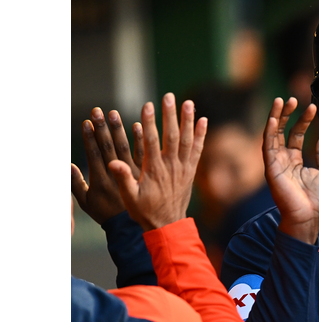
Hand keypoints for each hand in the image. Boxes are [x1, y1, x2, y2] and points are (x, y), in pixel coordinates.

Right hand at [71, 107, 144, 223]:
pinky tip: (138, 125)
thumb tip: (66, 165)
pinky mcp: (149, 172)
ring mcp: (136, 173)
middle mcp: (119, 175)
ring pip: (127, 147)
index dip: (90, 138)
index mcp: (102, 181)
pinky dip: (141, 139)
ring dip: (120, 129)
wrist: (139, 226)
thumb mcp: (88, 203)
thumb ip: (76, 184)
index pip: (95, 155)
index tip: (86, 122)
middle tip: (98, 111)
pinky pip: (145, 153)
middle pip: (109, 147)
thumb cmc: (110, 214)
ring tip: (114, 113)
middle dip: (103, 128)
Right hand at [107, 93, 207, 230]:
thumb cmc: (145, 211)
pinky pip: (198, 150)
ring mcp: (183, 167)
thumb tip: (113, 163)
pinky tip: (203, 120)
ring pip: (187, 140)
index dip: (150, 122)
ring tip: (188, 102)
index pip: (152, 141)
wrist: (168, 225)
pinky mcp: (191, 171)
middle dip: (170, 115)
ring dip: (187, 120)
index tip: (147, 105)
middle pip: (171, 136)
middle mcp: (171, 166)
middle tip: (169, 96)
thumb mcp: (129, 198)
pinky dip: (201, 135)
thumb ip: (123, 179)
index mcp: (154, 170)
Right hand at [263, 97, 318, 244]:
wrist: (309, 217)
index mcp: (295, 161)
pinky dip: (268, 132)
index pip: (297, 135)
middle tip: (292, 98)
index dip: (303, 120)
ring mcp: (276, 164)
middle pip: (281, 131)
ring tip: (281, 101)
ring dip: (275, 118)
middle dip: (285, 114)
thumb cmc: (316, 201)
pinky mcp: (271, 169)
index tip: (312, 107)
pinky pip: (268, 147)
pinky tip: (272, 119)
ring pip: (272, 135)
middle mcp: (284, 160)